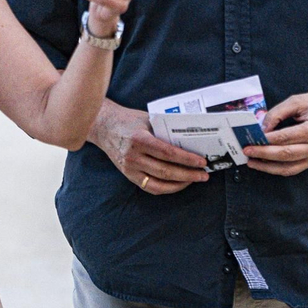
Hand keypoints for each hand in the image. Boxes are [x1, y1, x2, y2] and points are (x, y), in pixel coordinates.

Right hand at [95, 104, 209, 193]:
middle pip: (166, 171)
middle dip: (188, 174)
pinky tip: (178, 183)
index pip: (168, 153)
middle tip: (204, 174)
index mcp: (139, 139)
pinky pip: (150, 187)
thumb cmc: (129, 120)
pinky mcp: (128, 175)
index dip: (187, 159)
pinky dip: (167, 188)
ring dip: (180, 183)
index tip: (202, 161)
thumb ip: (165, 130)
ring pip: (159, 183)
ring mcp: (129, 168)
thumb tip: (191, 140)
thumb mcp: (148, 120)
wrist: (103, 126)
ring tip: (194, 179)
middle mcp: (133, 156)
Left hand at [243, 92, 307, 175]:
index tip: (252, 138)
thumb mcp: (298, 101)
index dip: (267, 139)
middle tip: (247, 150)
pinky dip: (278, 169)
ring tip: (252, 162)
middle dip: (263, 154)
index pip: (285, 138)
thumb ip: (278, 112)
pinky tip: (265, 165)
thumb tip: (262, 127)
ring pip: (288, 167)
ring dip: (268, 167)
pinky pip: (294, 169)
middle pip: (285, 154)